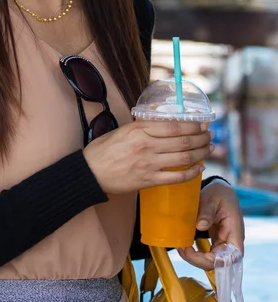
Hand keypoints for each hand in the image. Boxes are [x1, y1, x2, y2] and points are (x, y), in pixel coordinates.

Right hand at [83, 120, 212, 194]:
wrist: (90, 172)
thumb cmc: (103, 149)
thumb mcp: (122, 130)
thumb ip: (142, 126)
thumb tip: (163, 121)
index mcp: (139, 130)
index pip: (173, 126)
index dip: (192, 125)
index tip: (203, 124)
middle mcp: (146, 146)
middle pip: (182, 142)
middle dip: (201, 138)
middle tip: (210, 136)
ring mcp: (148, 164)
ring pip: (183, 158)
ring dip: (200, 153)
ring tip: (209, 150)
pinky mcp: (148, 181)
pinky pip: (175, 177)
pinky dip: (190, 173)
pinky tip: (198, 168)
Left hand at [177, 179, 244, 270]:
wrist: (221, 190)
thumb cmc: (220, 193)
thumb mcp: (212, 198)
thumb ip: (207, 212)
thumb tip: (200, 226)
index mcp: (235, 231)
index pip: (231, 256)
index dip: (214, 261)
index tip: (194, 252)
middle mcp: (231, 242)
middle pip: (219, 263)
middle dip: (198, 260)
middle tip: (181, 249)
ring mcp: (223, 243)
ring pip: (211, 261)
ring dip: (195, 258)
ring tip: (180, 247)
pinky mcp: (215, 242)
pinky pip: (207, 254)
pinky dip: (195, 253)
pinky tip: (184, 246)